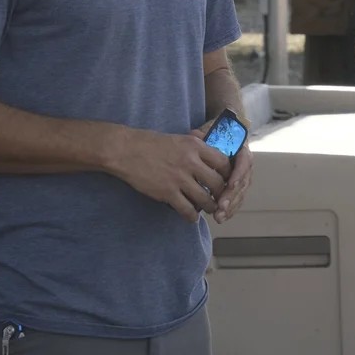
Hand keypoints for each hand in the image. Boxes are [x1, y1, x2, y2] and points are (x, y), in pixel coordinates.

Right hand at [110, 127, 231, 222]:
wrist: (126, 150)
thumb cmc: (150, 143)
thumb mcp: (179, 138)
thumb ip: (196, 145)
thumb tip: (211, 151)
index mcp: (195, 146)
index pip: (223, 162)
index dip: (228, 174)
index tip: (226, 180)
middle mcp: (191, 162)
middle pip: (218, 183)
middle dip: (222, 194)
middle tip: (220, 199)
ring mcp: (179, 178)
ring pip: (205, 200)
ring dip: (209, 207)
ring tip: (209, 209)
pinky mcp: (167, 193)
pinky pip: (187, 210)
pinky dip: (192, 216)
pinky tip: (191, 216)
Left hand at [191, 120, 252, 223]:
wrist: (222, 136)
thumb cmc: (215, 133)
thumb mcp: (210, 131)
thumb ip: (204, 134)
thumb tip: (195, 135)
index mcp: (242, 149)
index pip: (244, 162)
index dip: (238, 175)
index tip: (230, 184)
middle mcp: (245, 165)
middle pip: (243, 183)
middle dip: (232, 197)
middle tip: (220, 207)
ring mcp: (242, 178)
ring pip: (240, 195)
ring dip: (230, 207)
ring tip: (218, 216)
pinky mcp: (236, 188)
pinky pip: (235, 200)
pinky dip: (229, 210)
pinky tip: (220, 217)